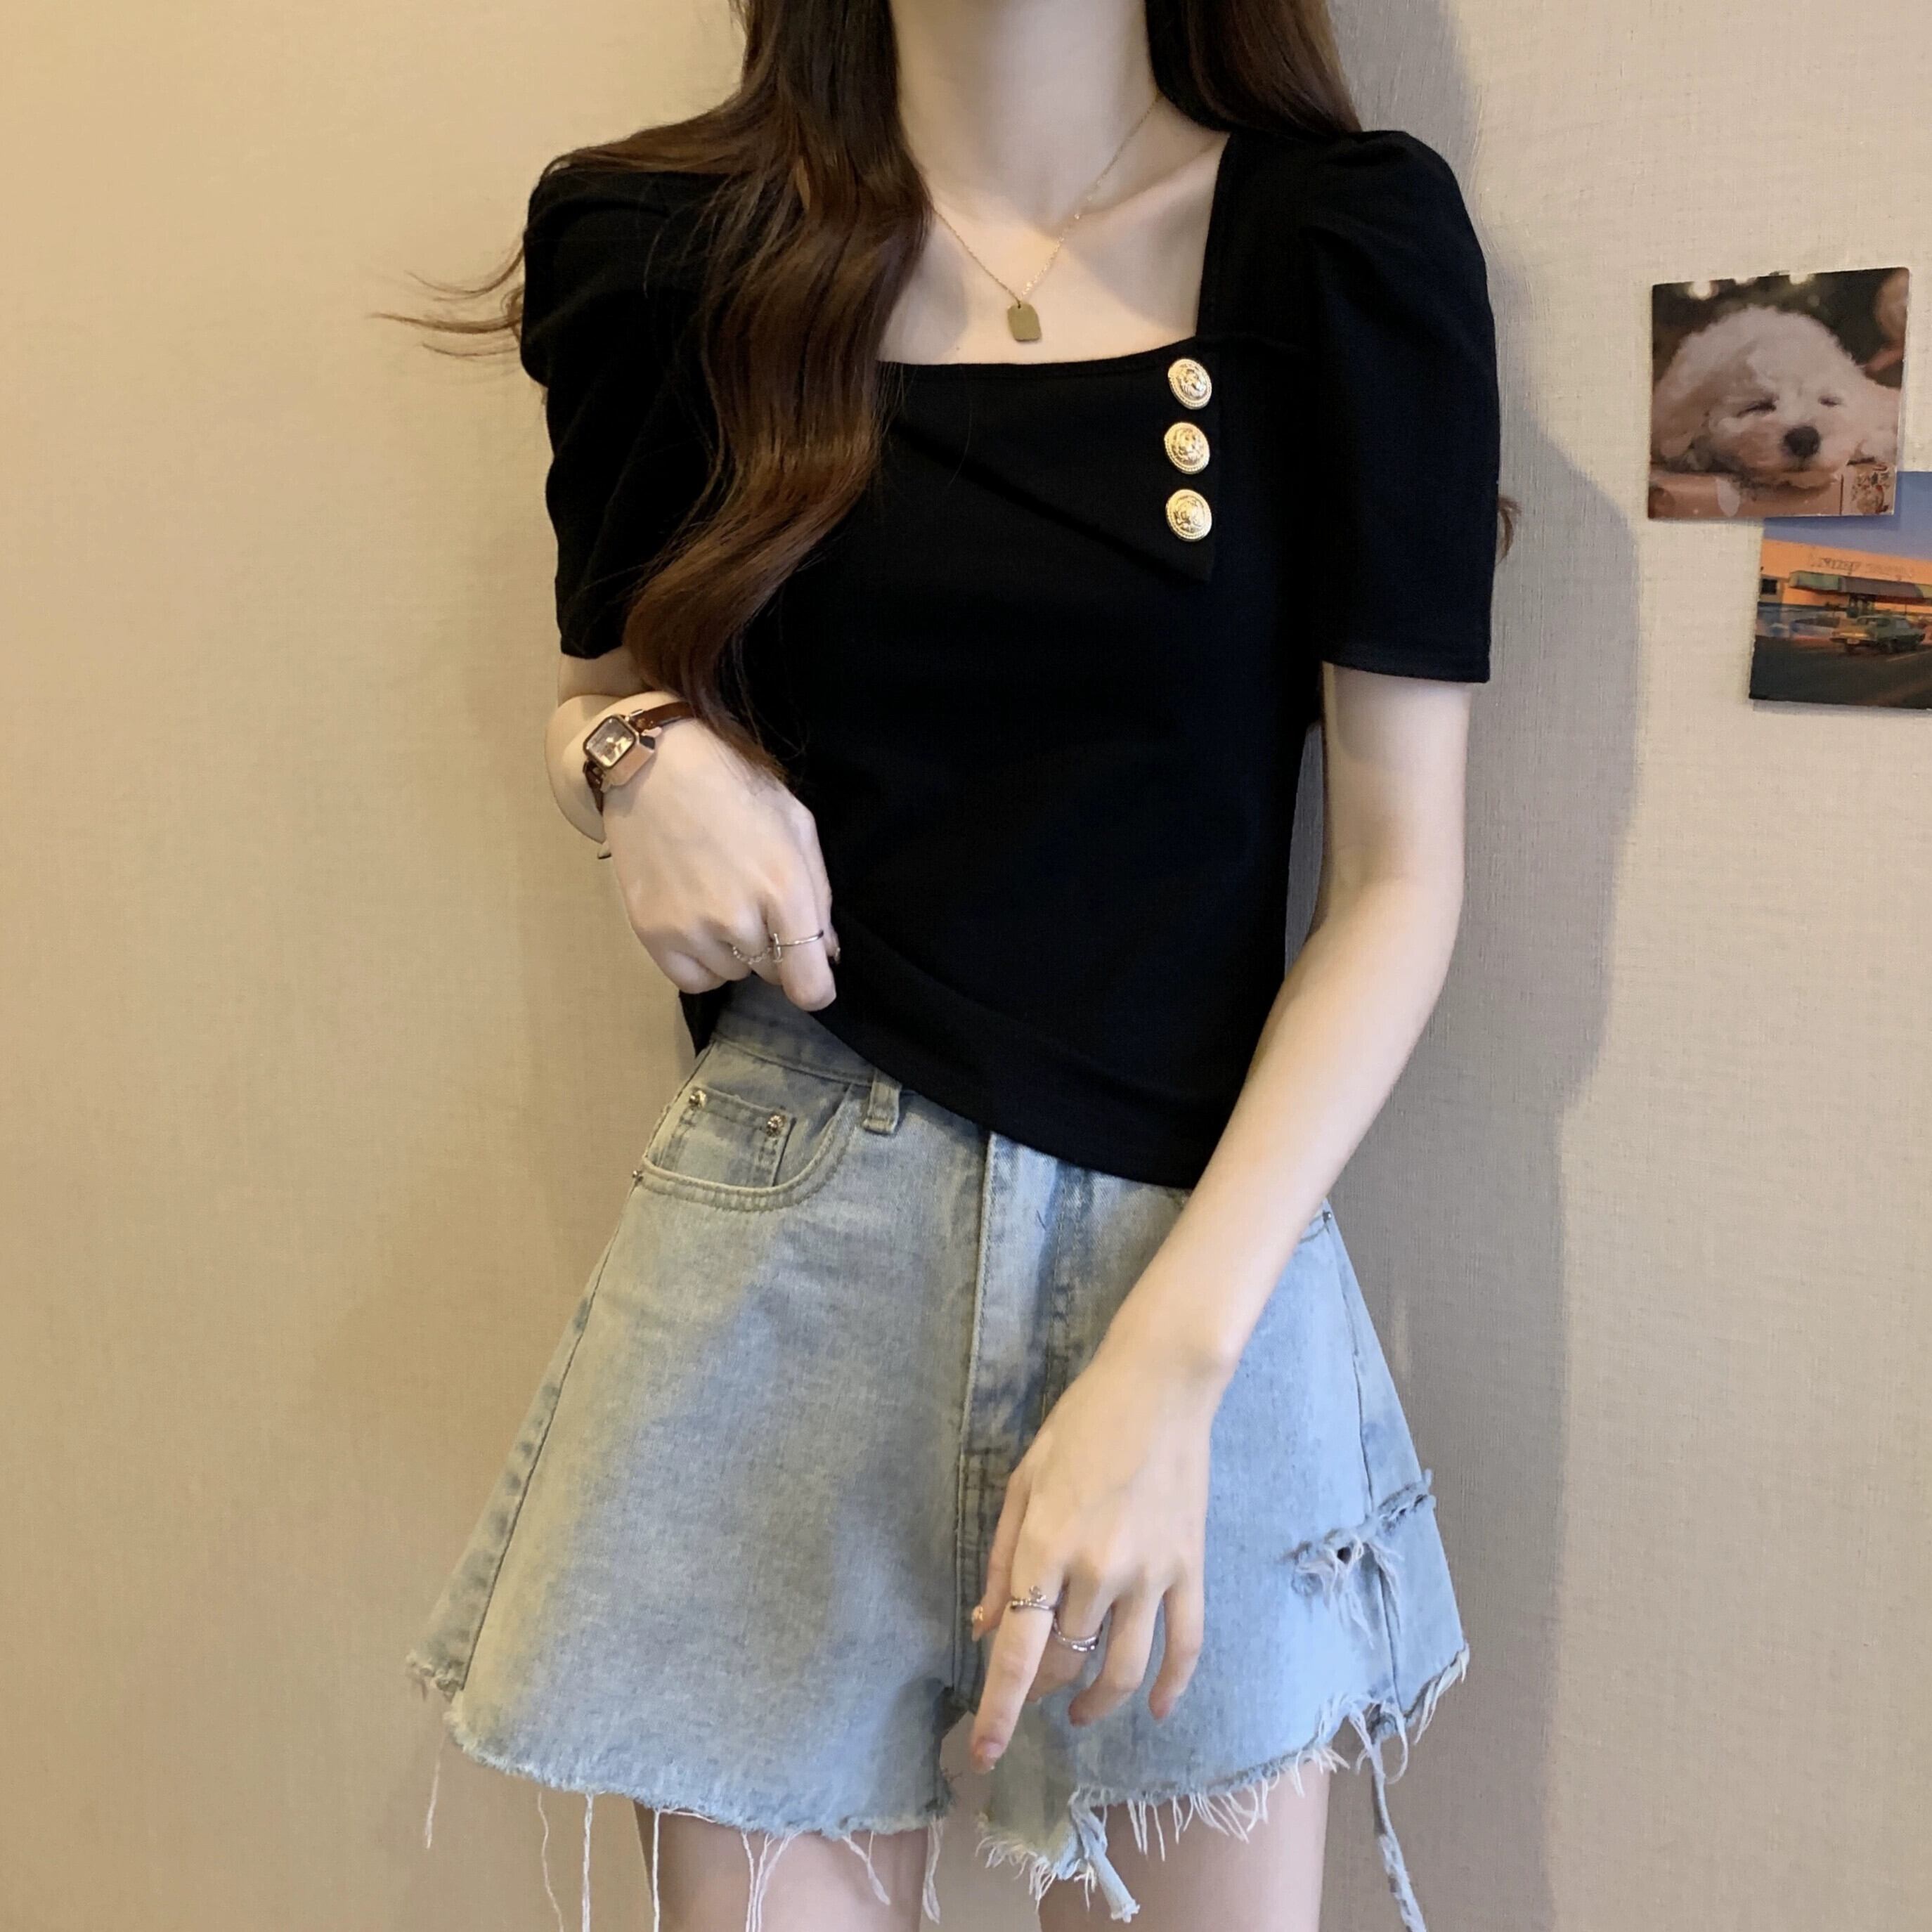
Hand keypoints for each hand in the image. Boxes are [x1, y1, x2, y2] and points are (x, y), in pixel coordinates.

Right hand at [601, 715, 839, 1009]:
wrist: (655, 768)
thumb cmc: (735, 790)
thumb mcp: (796, 826)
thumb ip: (819, 895)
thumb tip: (827, 953)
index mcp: (783, 888)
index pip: (808, 984)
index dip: (816, 986)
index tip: (811, 974)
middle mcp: (737, 918)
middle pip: (772, 974)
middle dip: (775, 949)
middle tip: (756, 903)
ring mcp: (691, 929)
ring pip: (733, 974)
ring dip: (735, 951)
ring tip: (720, 899)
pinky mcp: (652, 934)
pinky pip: (693, 980)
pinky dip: (702, 962)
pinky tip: (699, 926)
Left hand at [966, 1334, 1222, 1771]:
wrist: (1160, 1387)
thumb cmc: (1081, 1426)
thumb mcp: (1023, 1482)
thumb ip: (1002, 1561)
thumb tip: (985, 1628)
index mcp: (1046, 1546)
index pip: (1019, 1654)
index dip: (999, 1712)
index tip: (985, 1756)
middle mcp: (1097, 1570)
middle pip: (1066, 1664)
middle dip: (1043, 1692)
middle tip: (1032, 1692)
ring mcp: (1150, 1574)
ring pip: (1124, 1670)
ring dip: (1099, 1703)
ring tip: (1081, 1710)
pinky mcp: (1189, 1568)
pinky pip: (1185, 1645)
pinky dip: (1173, 1687)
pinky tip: (1158, 1711)